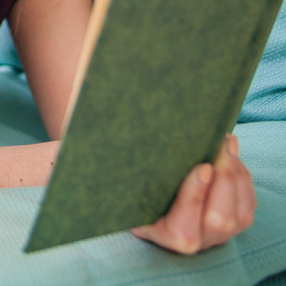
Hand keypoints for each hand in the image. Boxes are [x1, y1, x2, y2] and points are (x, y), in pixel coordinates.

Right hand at [131, 135, 255, 253]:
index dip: (196, 195)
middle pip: (220, 218)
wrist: (163, 213)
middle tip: (218, 146)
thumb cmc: (144, 198)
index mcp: (171, 237)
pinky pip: (248, 200)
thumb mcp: (136, 195)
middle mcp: (200, 241)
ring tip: (225, 143)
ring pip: (240, 209)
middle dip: (224, 178)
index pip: (185, 225)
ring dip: (236, 172)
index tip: (203, 167)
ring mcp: (223, 234)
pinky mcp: (240, 223)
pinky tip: (231, 153)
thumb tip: (150, 148)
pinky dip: (242, 174)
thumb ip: (140, 183)